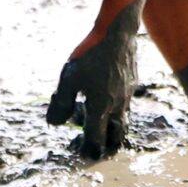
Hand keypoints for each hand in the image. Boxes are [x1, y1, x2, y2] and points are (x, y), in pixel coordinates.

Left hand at [46, 0, 143, 158]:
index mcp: (100, 108)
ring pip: (123, 119)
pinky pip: (126, 103)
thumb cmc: (90, 55)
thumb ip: (61, 104)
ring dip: (114, 127)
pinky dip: (119, 109)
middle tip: (101, 151)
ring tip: (106, 129)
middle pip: (116, 134)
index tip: (83, 154)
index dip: (88, 149)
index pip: (95, 138)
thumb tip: (54, 124)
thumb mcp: (69, 78)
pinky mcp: (132, 81)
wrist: (117, 32)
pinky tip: (110, 99)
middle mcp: (117, 105)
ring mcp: (127, 94)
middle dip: (108, 145)